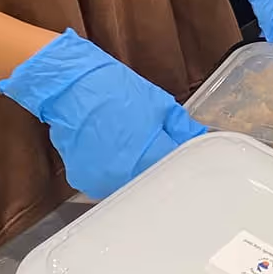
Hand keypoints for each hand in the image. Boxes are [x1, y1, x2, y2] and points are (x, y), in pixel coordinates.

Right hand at [0, 29, 204, 198]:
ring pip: (129, 187)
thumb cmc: (117, 91)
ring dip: (138, 174)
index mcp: (144, 159)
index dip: (184, 164)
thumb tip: (199, 140)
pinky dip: (117, 172)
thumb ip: (181, 129)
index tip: (189, 156)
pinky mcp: (82, 182)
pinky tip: (118, 153)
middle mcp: (120, 180)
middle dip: (161, 170)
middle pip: (151, 184)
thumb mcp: (159, 104)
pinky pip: (108, 183)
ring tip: (138, 149)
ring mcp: (98, 184)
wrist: (72, 86)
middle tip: (165, 150)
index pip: (174, 172)